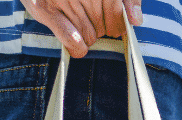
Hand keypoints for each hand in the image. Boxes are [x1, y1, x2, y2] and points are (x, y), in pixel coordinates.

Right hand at [19, 0, 143, 58]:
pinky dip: (77, 47)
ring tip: (81, 27)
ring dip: (88, 38)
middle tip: (92, 23)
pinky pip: (70, 39)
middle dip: (101, 30)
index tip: (116, 29)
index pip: (115, 10)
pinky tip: (79, 46)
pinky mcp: (45, 11)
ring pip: (88, 35)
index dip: (118, 24)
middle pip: (101, 25)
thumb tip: (136, 20)